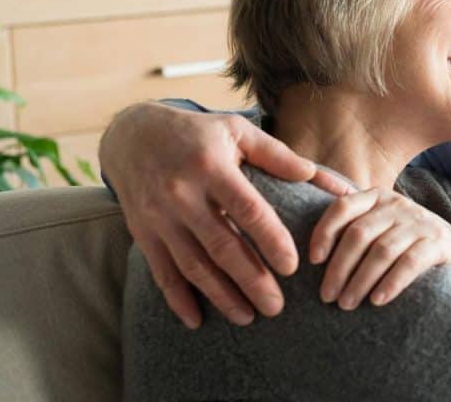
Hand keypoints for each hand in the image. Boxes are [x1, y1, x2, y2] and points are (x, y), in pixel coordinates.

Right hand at [100, 102, 352, 328]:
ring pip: (193, 265)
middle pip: (222, 246)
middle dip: (251, 280)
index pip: (247, 210)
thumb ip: (277, 155)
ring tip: (247, 317)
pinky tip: (197, 320)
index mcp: (212, 167)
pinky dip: (178, 299)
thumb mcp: (237, 131)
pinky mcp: (143, 232)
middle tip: (276, 307)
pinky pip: (162, 271)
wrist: (134, 135)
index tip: (291, 267)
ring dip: (220, 296)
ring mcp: (159, 216)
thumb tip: (316, 174)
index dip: (270, 240)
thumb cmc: (198, 133)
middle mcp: (182, 194)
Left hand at [310, 188, 450, 309]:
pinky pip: (409, 263)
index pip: (343, 208)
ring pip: (382, 251)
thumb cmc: (405, 240)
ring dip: (360, 281)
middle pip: (359, 234)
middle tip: (327, 296)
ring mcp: (420, 222)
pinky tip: (377, 301)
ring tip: (347, 304)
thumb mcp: (379, 223)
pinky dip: (391, 283)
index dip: (324, 233)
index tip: (313, 261)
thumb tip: (306, 217)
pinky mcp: (438, 242)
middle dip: (338, 268)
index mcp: (377, 197)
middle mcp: (397, 205)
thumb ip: (351, 218)